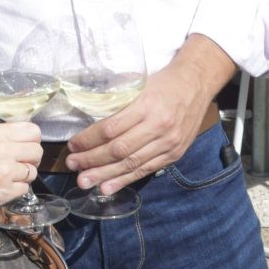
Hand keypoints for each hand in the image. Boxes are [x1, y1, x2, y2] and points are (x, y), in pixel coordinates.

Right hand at [0, 122, 43, 216]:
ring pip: (32, 172)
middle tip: (21, 164)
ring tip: (9, 178)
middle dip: (31, 159)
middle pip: (37, 152)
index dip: (32, 140)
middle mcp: (6, 150)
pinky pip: (24, 189)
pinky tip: (4, 188)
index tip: (26, 146)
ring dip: (24, 176)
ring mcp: (8, 172)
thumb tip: (15, 141)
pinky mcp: (6, 192)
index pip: (33, 131)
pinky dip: (17, 190)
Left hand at [67, 40, 226, 193]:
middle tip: (73, 165)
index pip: (110, 128)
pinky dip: (125, 180)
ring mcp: (168, 143)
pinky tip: (108, 187)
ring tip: (84, 181)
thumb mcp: (139, 84)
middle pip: (119, 149)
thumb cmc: (164, 82)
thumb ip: (118, 102)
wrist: (196, 84)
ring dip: (105, 174)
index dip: (88, 140)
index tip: (73, 145)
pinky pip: (146, 170)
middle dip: (92, 160)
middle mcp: (158, 126)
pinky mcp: (173, 154)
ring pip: (131, 163)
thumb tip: (89, 119)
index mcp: (146, 106)